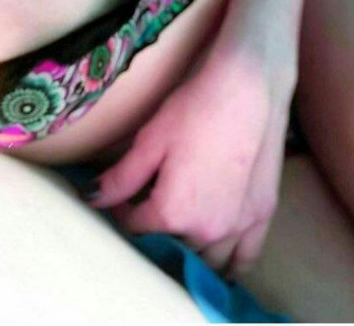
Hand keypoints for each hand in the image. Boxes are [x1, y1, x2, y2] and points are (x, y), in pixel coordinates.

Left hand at [85, 50, 295, 277]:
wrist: (247, 88)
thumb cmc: (195, 108)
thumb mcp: (149, 141)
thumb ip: (120, 179)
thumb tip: (92, 198)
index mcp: (172, 213)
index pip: (136, 228)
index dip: (123, 212)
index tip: (121, 197)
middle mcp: (206, 230)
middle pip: (172, 247)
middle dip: (156, 232)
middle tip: (150, 209)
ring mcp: (238, 228)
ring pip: (207, 260)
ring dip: (190, 252)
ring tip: (180, 230)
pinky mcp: (261, 216)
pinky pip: (244, 259)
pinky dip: (230, 264)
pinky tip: (217, 256)